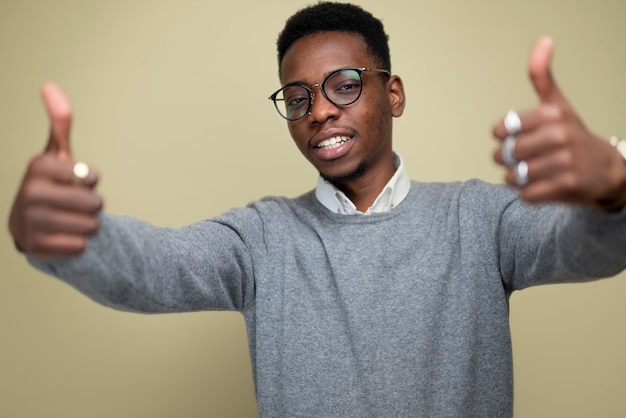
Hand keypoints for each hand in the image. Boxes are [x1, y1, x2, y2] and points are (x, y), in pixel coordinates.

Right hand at [8, 83, 102, 258]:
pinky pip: (80, 246)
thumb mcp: (55, 154)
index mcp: (38, 166)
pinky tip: (62, 236)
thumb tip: (49, 84)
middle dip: (92, 206)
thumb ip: (59, 123)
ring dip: (88, 225)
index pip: (92, 177)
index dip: (91, 181)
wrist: (29, 225)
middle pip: (95, 204)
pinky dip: (78, 244)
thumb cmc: (50, 185)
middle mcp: (30, 192)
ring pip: (91, 226)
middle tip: (73, 204)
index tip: (74, 181)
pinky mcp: (36, 247)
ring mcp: (31, 221)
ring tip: (68, 219)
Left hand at [493, 36, 625, 210]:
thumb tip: (544, 40)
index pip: (502, 129)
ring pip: (513, 176)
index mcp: (552, 114)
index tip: (516, 137)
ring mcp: (564, 162)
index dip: (503, 137)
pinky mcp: (566, 187)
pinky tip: (543, 185)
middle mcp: (560, 136)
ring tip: (534, 171)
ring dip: (517, 178)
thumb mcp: (557, 104)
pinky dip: (529, 194)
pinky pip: (526, 195)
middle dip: (508, 159)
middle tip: (525, 158)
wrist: (605, 169)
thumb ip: (542, 77)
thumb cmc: (572, 135)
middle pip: (505, 154)